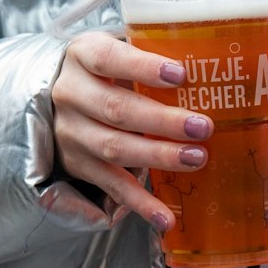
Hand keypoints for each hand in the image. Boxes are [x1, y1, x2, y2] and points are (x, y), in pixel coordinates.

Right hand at [51, 32, 213, 230]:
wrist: (56, 97)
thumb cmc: (105, 69)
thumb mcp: (117, 49)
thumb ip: (149, 52)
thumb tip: (211, 61)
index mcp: (82, 55)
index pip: (109, 59)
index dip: (143, 67)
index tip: (181, 74)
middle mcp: (70, 94)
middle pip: (116, 109)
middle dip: (162, 121)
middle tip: (203, 127)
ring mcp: (71, 133)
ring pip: (114, 148)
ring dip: (158, 156)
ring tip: (197, 158)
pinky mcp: (78, 165)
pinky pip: (112, 186)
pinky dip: (140, 204)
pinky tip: (166, 217)